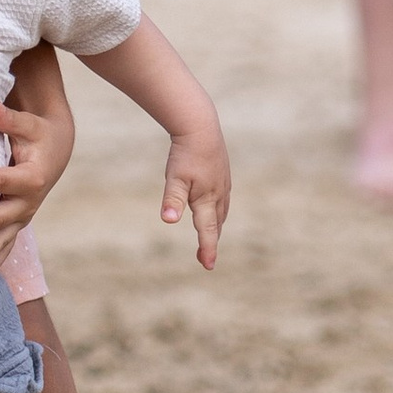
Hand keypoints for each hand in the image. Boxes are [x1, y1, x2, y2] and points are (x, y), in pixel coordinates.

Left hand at [0, 93, 73, 286]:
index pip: (0, 178)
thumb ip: (8, 119)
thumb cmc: (38, 133)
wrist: (57, 150)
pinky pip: (6, 246)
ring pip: (3, 239)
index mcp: (32, 177)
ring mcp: (24, 216)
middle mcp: (30, 202)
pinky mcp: (18, 222)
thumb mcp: (28, 124)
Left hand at [160, 113, 231, 270]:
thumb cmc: (186, 153)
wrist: (200, 126)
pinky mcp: (222, 175)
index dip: (208, 249)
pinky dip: (218, 212)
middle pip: (216, 224)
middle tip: (204, 259)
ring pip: (221, 212)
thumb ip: (172, 200)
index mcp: (207, 199)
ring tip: (209, 238)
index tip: (208, 266)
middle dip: (211, 241)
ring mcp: (223, 184)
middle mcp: (218, 194)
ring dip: (215, 227)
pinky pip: (222, 200)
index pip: (208, 231)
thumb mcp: (174, 177)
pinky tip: (212, 210)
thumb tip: (169, 220)